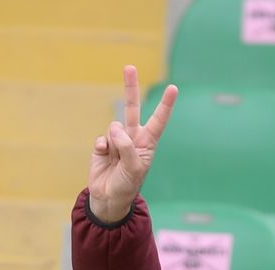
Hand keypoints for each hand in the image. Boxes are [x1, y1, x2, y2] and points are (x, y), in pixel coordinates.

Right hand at [88, 65, 176, 222]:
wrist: (109, 198)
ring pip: (114, 126)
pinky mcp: (102, 145)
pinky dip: (103, 148)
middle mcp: (133, 138)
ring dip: (115, 142)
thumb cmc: (127, 185)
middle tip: (129, 67)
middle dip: (130, 87)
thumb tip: (115, 127)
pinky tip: (105, 157)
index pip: (158, 120)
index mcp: (147, 143)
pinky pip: (102, 139)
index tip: (173, 88)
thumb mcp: (134, 168)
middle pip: (131, 108)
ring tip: (117, 159)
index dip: (165, 105)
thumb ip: (128, 147)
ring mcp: (117, 140)